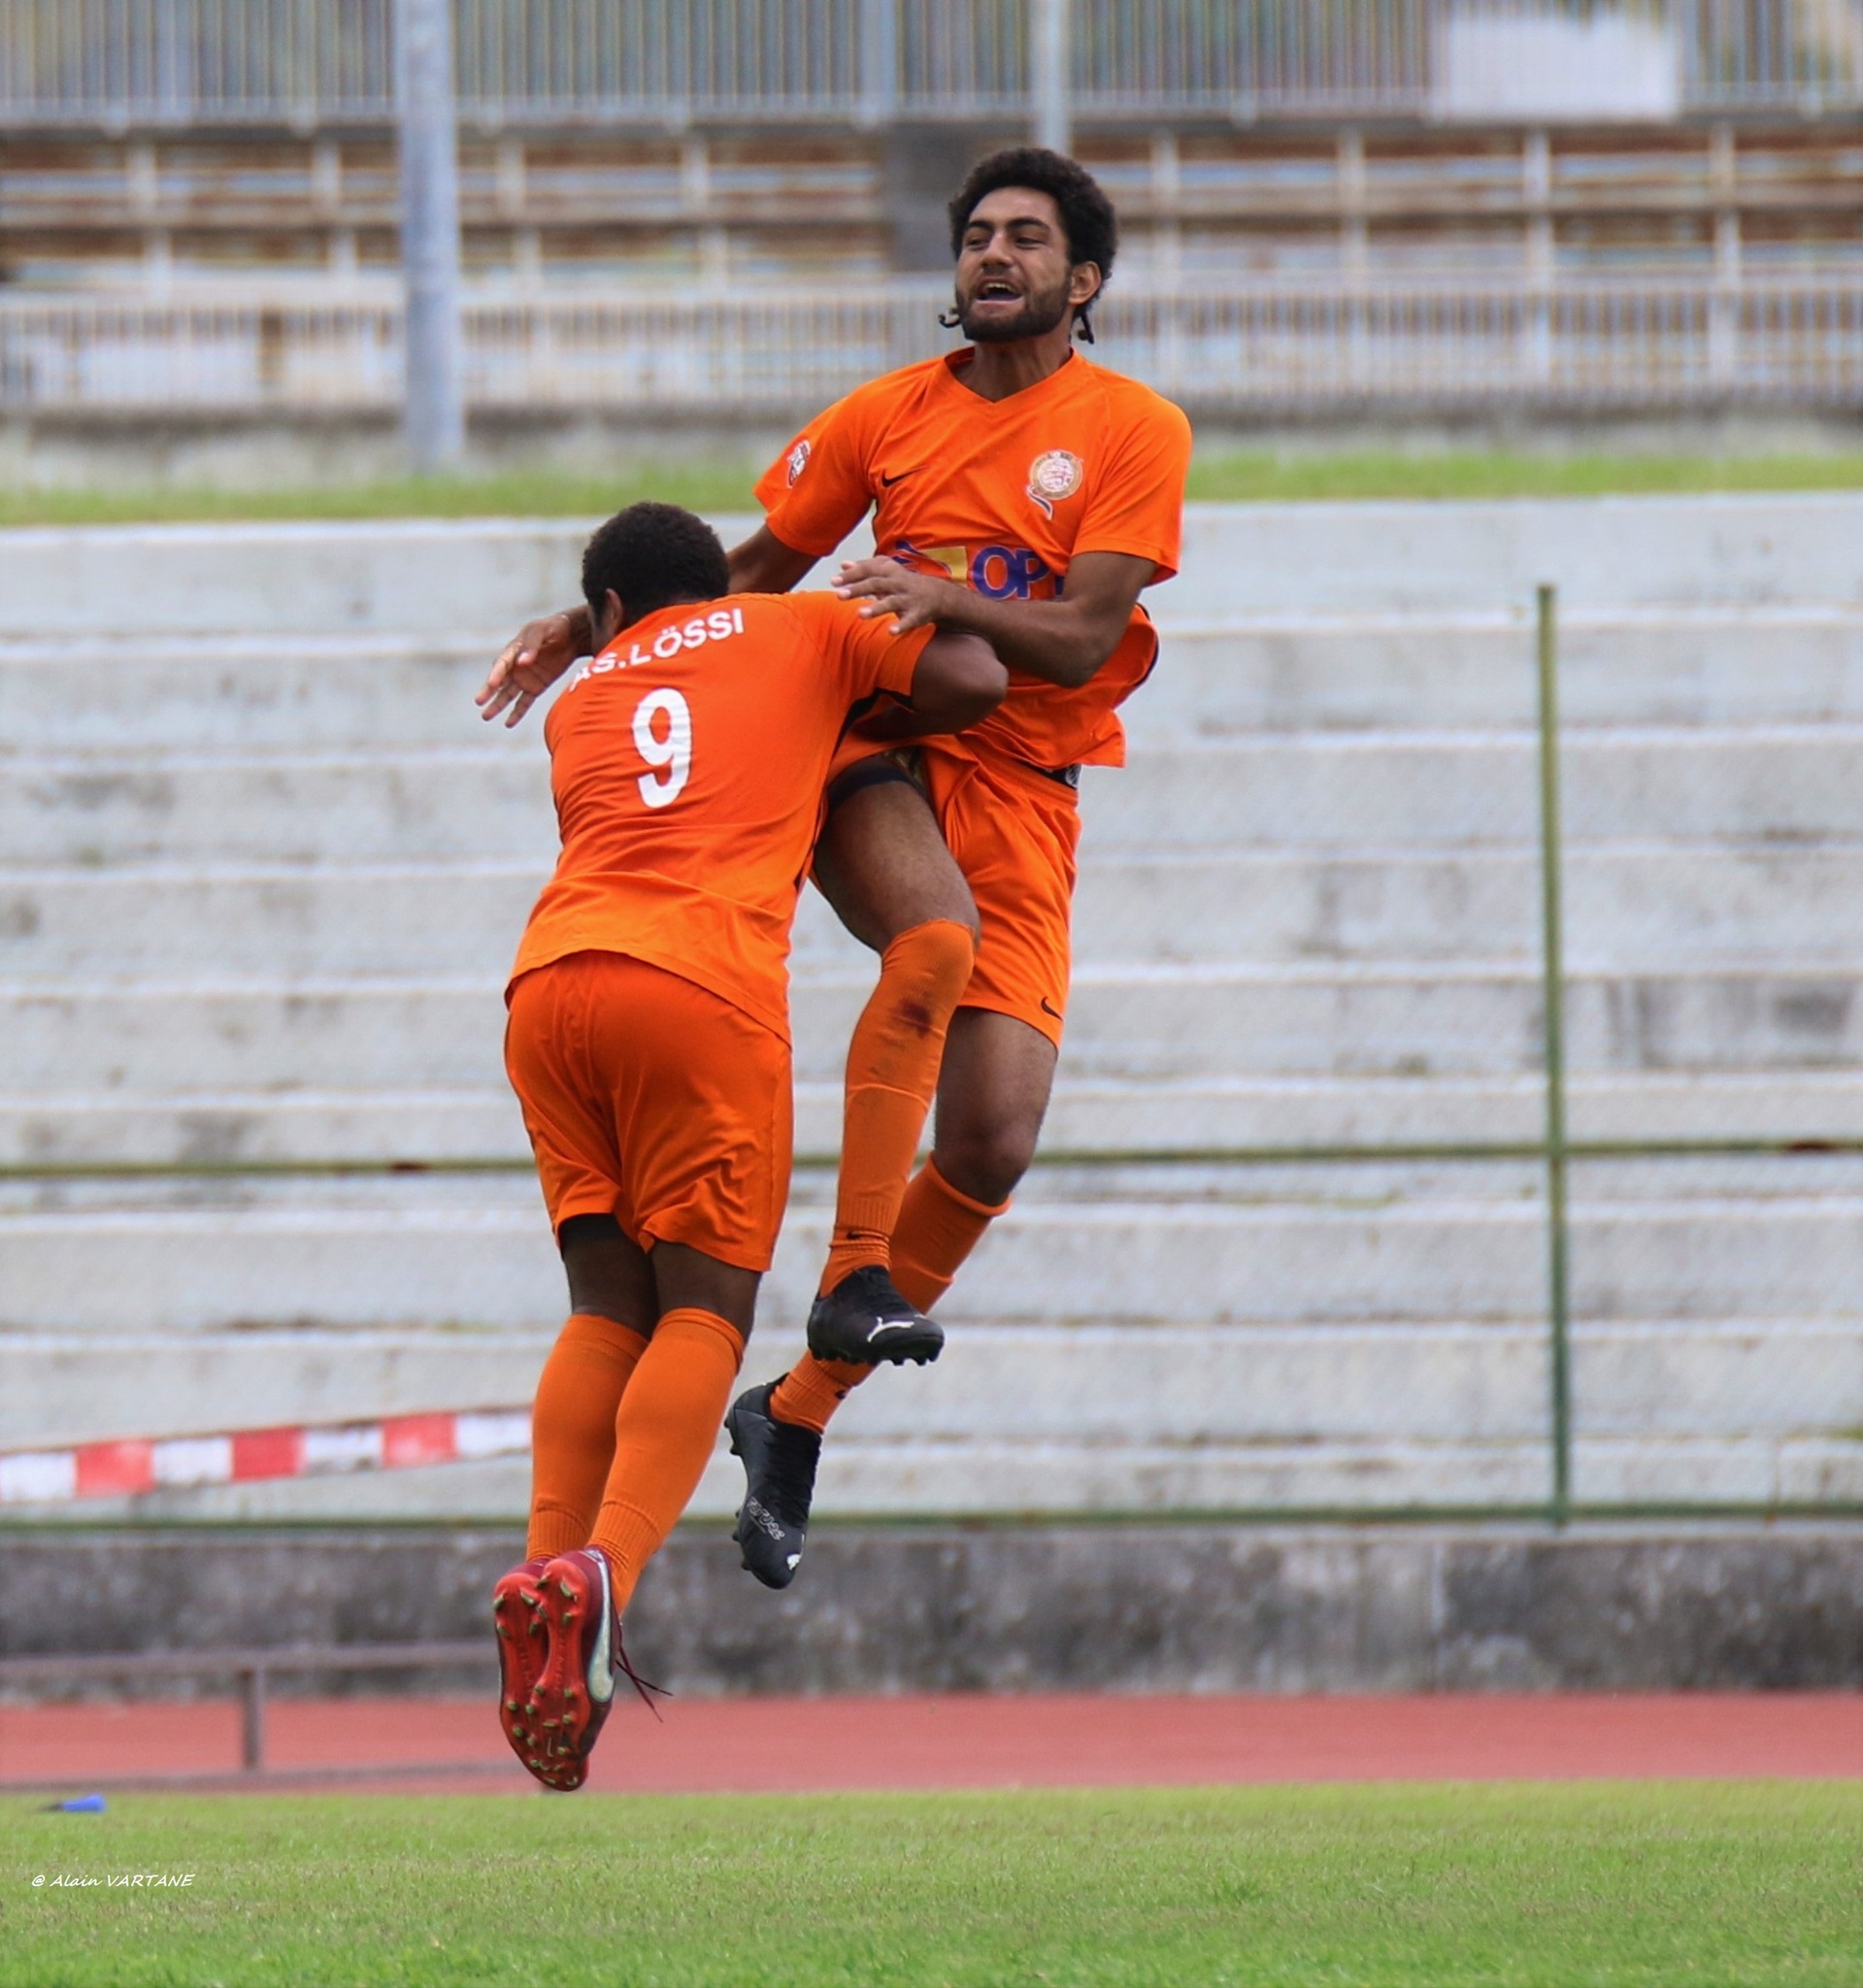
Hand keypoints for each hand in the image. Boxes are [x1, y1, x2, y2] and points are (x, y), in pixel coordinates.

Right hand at [476, 607, 588, 727]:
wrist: (571, 636)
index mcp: (513, 650)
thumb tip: (522, 662)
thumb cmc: (553, 629)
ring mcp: (524, 678)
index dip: (497, 673)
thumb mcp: (542, 631)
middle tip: (479, 701)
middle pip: (499, 681)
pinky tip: (508, 724)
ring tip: (485, 716)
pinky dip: (517, 713)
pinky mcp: (535, 687)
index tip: (491, 683)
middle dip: (489, 691)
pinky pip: (524, 702)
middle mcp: (515, 666)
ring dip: (497, 705)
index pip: (502, 664)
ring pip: (508, 694)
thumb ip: (532, 645)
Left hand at [833, 558, 962, 633]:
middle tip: (839, 595)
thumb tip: (842, 565)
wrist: (938, 595)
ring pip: (892, 602)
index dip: (851, 574)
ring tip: (860, 614)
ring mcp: (909, 599)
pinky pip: (910, 621)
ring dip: (877, 607)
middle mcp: (898, 583)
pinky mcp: (918, 614)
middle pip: (876, 584)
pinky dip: (901, 626)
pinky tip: (890, 632)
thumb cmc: (905, 584)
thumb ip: (865, 569)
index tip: (833, 581)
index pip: (868, 570)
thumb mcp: (887, 572)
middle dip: (858, 589)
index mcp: (889, 572)